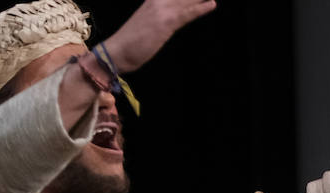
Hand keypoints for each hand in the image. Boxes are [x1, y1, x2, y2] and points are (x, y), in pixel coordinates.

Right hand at [102, 0, 216, 72]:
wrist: (118, 51)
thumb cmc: (132, 41)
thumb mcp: (150, 24)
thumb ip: (162, 18)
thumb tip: (176, 17)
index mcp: (153, 1)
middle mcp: (157, 1)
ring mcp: (161, 10)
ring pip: (186, 0)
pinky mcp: (165, 22)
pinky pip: (186, 14)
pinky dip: (200, 9)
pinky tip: (212, 4)